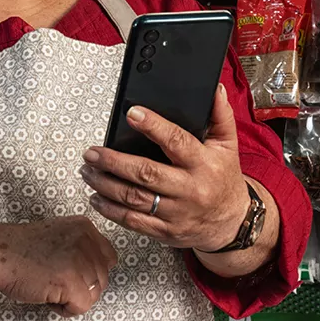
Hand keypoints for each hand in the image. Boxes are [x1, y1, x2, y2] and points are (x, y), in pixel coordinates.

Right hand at [0, 216, 117, 316]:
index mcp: (84, 227)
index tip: (68, 272)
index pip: (108, 258)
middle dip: (80, 287)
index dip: (90, 272)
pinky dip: (64, 309)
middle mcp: (86, 241)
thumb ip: (81, 248)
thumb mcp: (58, 236)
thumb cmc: (20, 250)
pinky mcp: (72, 282)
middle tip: (53, 280)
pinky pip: (82, 307)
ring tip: (48, 286)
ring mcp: (80, 261)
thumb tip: (97, 276)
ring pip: (93, 295)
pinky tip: (46, 295)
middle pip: (102, 279)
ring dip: (71, 298)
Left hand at [81, 83, 249, 250]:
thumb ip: (220, 115)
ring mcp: (176, 213)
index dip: (153, 126)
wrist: (232, 223)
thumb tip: (214, 89)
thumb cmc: (224, 179)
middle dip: (114, 161)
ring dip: (105, 184)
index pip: (176, 141)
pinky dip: (110, 210)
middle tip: (92, 153)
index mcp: (204, 164)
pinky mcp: (165, 231)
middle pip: (145, 173)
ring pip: (133, 199)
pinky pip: (133, 221)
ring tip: (88, 171)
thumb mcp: (228, 145)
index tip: (132, 113)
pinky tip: (97, 197)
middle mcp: (189, 189)